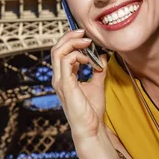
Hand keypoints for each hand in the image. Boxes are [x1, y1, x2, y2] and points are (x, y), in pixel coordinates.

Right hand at [51, 29, 108, 143]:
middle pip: (56, 48)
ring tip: (87, 42)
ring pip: (58, 52)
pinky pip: (66, 61)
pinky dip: (77, 55)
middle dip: (69, 36)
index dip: (72, 41)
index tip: (88, 39)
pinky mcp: (65, 84)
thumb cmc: (91, 110)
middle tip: (84, 32)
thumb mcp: (97, 84)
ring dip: (73, 43)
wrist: (91, 127)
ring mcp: (60, 81)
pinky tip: (89, 60)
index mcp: (64, 77)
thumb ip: (98, 70)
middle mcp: (58, 77)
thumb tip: (102, 56)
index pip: (61, 52)